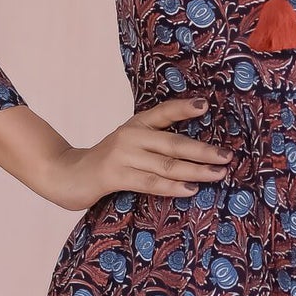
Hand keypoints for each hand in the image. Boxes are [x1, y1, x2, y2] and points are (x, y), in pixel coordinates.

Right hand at [35, 97, 232, 211]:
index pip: (163, 112)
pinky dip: (172, 187)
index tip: (205, 106)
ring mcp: (122, 156)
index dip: (184, 108)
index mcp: (136, 125)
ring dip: (196, 170)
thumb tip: (195, 151)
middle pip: (174, 143)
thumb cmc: (107, 162)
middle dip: (203, 151)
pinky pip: (149, 182)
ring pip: (166, 164)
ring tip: (218, 174)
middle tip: (227, 156)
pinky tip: (190, 189)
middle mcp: (131, 136)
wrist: (68, 174)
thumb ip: (155, 142)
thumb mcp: (130, 144)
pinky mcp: (115, 176)